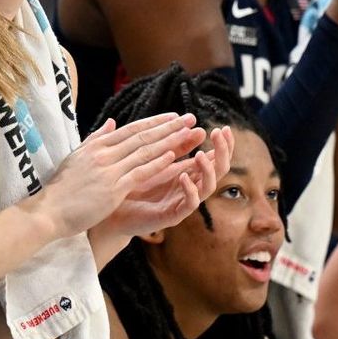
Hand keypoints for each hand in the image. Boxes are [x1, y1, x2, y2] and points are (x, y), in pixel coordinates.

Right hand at [38, 113, 205, 237]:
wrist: (49, 211)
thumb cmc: (61, 188)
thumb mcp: (76, 156)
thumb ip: (96, 139)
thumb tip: (112, 123)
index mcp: (97, 145)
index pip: (131, 129)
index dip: (154, 122)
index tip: (173, 117)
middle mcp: (104, 153)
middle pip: (143, 136)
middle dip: (169, 127)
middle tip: (190, 118)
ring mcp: (109, 170)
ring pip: (145, 151)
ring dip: (169, 141)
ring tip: (189, 133)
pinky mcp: (113, 189)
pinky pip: (139, 173)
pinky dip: (156, 163)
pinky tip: (172, 156)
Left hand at [98, 126, 234, 239]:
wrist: (113, 211)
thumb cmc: (132, 183)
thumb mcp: (154, 159)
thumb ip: (173, 145)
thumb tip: (191, 122)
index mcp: (188, 172)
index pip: (214, 158)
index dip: (223, 145)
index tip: (225, 128)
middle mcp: (190, 187)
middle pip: (217, 171)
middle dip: (222, 153)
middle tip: (219, 134)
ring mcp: (182, 202)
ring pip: (208, 188)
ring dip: (208, 170)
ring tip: (199, 155)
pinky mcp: (172, 216)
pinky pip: (189, 205)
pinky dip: (190, 190)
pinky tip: (184, 176)